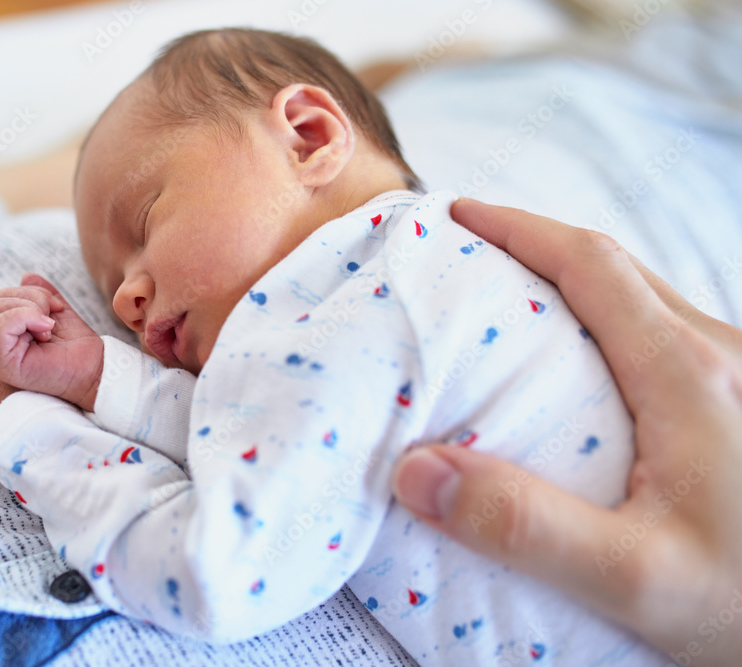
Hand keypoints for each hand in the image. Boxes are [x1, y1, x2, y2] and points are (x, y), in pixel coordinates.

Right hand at [0, 273, 103, 410]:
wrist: (95, 369)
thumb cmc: (78, 346)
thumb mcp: (57, 312)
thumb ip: (41, 294)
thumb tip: (27, 276)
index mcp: (10, 332)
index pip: (0, 299)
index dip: (29, 293)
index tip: (56, 308)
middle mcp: (1, 345)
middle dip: (30, 299)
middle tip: (52, 318)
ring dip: (29, 309)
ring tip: (49, 326)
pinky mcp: (5, 365)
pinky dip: (24, 317)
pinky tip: (45, 329)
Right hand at [392, 198, 741, 663]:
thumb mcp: (635, 582)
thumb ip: (525, 527)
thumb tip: (417, 470)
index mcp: (691, 375)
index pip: (591, 266)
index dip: (518, 229)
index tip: (458, 217)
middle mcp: (723, 356)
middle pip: (615, 270)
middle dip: (535, 247)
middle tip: (468, 257)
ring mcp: (739, 377)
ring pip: (642, 300)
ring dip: (571, 284)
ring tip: (507, 305)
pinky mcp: (741, 404)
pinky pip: (660, 337)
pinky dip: (601, 323)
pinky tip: (573, 367)